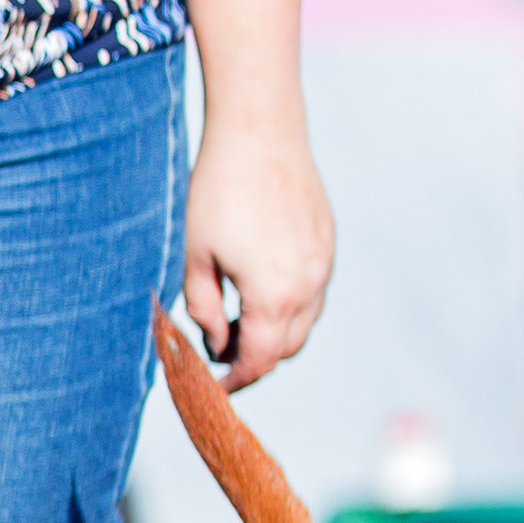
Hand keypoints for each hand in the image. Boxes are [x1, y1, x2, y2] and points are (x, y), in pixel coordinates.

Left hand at [183, 114, 334, 389]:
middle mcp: (308, 286)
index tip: (216, 388)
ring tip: (235, 316)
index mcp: (273, 296)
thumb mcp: (195, 258)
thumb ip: (202, 309)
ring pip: (304, 322)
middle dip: (253, 358)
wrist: (260, 134)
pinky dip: (289, 303)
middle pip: (286, 348)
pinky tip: (258, 284)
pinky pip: (313, 291)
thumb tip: (216, 342)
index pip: (259, 360)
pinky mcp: (327, 243)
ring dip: (274, 331)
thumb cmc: (218, 193)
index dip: (236, 380)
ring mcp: (323, 264)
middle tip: (218, 349)